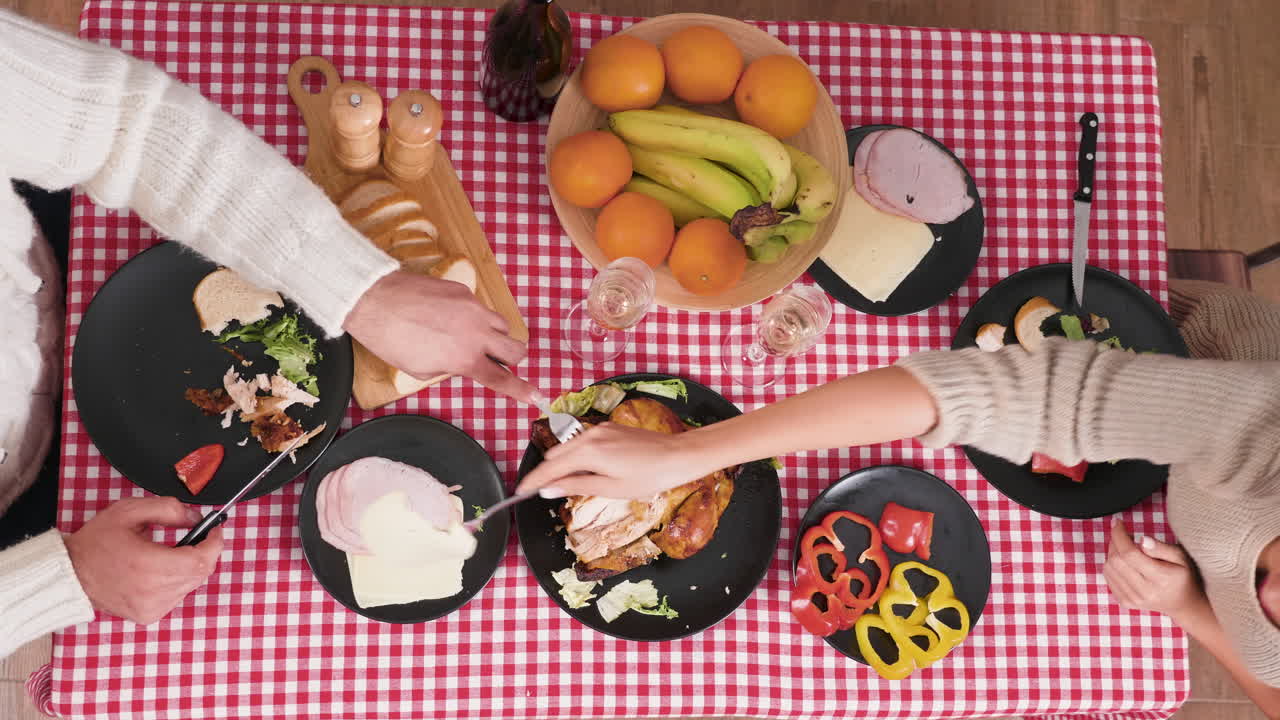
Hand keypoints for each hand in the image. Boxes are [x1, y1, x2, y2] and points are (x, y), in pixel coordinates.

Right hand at [63, 497, 223, 624]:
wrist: (70, 574)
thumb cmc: (96, 543)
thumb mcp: (129, 511)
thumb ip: (168, 509)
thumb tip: (195, 517)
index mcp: (148, 566)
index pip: (201, 561)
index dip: (215, 543)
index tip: (215, 529)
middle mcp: (152, 592)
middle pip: (200, 573)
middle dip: (203, 551)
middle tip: (196, 537)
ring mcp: (151, 608)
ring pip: (191, 585)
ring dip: (189, 566)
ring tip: (170, 553)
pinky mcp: (148, 616)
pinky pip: (178, 596)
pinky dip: (177, 581)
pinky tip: (159, 571)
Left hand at [344, 270, 535, 401]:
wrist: (375, 301)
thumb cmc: (391, 339)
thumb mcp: (421, 369)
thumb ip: (449, 368)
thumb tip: (460, 362)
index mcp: (465, 359)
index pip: (501, 379)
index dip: (521, 390)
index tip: (536, 396)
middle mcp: (476, 333)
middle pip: (516, 350)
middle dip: (513, 359)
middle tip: (501, 360)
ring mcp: (473, 309)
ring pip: (502, 324)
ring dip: (495, 335)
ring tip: (472, 336)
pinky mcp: (463, 291)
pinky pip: (480, 307)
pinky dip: (473, 316)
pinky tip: (449, 317)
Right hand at [515, 423, 709, 498]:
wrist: (678, 456)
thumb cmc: (648, 477)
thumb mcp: (610, 489)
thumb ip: (576, 486)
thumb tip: (547, 489)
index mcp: (588, 452)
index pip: (550, 468)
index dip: (533, 481)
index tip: (519, 492)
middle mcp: (590, 435)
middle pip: (555, 454)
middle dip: (547, 472)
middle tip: (544, 492)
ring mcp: (600, 429)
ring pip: (568, 446)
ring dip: (562, 464)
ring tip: (567, 484)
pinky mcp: (610, 428)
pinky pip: (583, 441)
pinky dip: (577, 455)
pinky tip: (587, 469)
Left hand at [1104, 518, 1205, 621]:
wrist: (1183, 604)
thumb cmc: (1183, 576)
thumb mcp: (1181, 557)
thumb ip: (1161, 548)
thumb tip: (1142, 540)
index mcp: (1161, 579)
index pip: (1130, 554)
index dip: (1119, 535)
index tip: (1117, 522)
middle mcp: (1145, 592)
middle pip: (1116, 560)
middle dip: (1115, 541)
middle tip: (1124, 534)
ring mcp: (1133, 599)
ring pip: (1108, 568)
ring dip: (1112, 552)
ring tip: (1126, 548)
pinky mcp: (1125, 602)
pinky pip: (1108, 577)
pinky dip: (1112, 565)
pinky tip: (1124, 562)